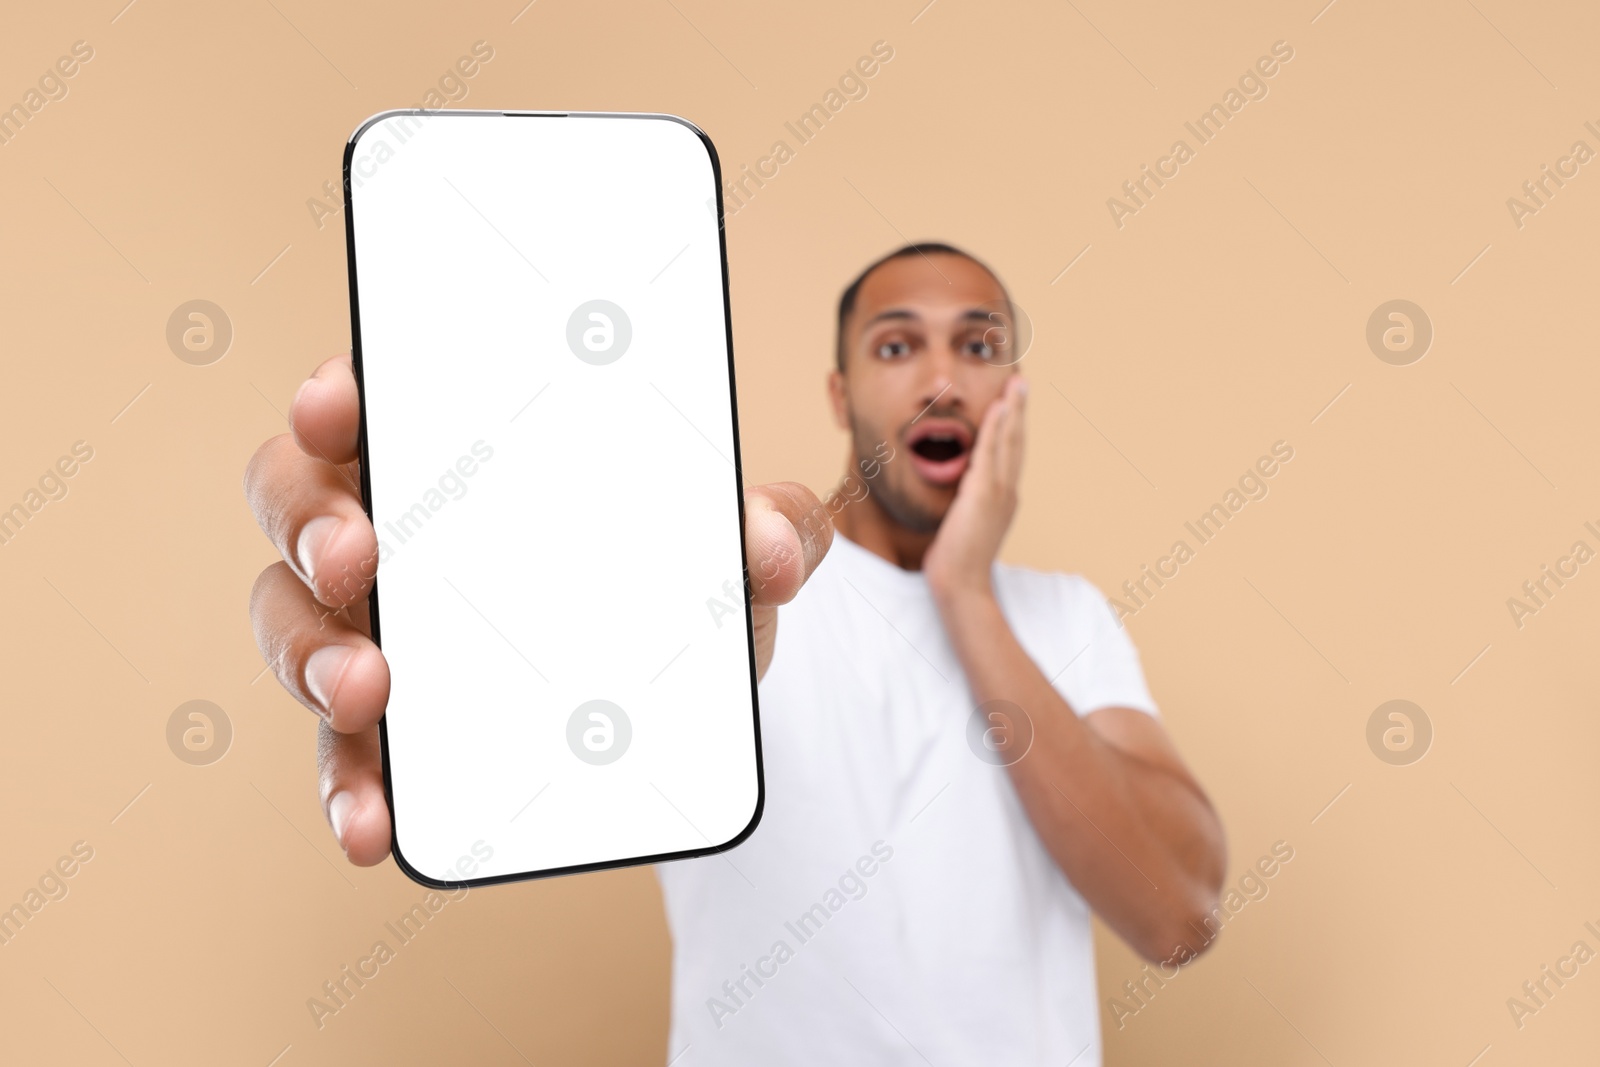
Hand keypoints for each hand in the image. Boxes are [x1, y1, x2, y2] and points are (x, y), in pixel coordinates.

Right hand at [245, 353, 830, 865]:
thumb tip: (770, 544)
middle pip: (298, 499)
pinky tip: (374, 823)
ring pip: (294, 623)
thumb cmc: (678, 587)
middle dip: (311, 523)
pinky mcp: (387, 728)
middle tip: (359, 559)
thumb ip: (773, 528)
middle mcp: (395, 527)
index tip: (341, 401)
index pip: (374, 399)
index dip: (338, 393)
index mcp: (461, 451)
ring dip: (312, 657)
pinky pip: (346, 751)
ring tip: (367, 693)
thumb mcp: (731, 552)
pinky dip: (349, 786)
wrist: (684, 703)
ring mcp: (376, 628)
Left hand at [923, 374, 1027, 602]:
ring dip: (1013, 409)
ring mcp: (999, 492)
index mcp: (1003, 499)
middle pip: (1016, 442)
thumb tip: (958, 501)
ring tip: (1017, 382)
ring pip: (1009, 442)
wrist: (960, 586)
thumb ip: (964, 508)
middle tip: (1022, 381)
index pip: (1010, 455)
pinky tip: (999, 406)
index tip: (1014, 403)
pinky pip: (992, 452)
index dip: (1013, 427)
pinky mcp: (984, 494)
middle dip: (1019, 410)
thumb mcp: (962, 527)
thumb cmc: (955, 563)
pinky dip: (997, 427)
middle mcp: (1007, 492)